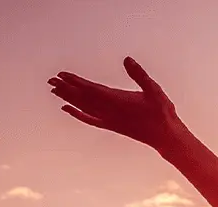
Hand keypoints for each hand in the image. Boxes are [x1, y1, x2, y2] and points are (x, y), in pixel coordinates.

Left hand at [48, 57, 183, 149]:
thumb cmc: (162, 113)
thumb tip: (127, 60)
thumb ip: (140, 75)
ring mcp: (109, 120)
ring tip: (54, 90)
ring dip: (68, 98)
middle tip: (50, 80)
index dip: (75, 82)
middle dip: (66, 88)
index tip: (62, 75)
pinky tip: (66, 109)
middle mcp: (110, 111)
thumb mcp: (154, 90)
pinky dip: (76, 114)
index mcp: (119, 101)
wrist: (166, 137)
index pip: (91, 89)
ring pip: (83, 108)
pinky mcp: (111, 126)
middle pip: (83, 98)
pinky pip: (89, 119)